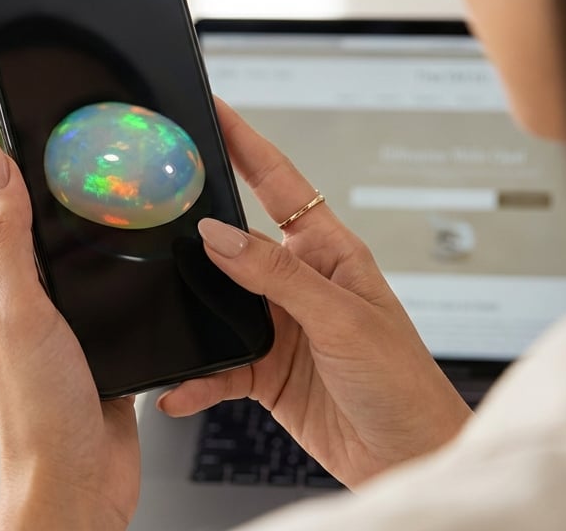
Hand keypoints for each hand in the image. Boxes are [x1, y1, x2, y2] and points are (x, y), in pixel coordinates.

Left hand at [0, 142, 138, 530]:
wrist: (79, 484)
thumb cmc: (38, 410)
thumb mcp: (19, 310)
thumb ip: (6, 237)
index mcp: (5, 289)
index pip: (13, 213)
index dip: (31, 170)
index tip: (55, 126)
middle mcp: (36, 307)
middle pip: (60, 235)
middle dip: (82, 196)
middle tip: (116, 152)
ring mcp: (74, 332)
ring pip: (98, 268)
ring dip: (116, 239)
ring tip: (146, 196)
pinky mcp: (110, 354)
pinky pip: (128, 305)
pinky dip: (143, 285)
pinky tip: (166, 267)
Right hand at [156, 99, 472, 487]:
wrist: (410, 456)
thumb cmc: (403, 383)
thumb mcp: (341, 318)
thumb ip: (277, 276)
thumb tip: (219, 235)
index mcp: (330, 252)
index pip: (279, 183)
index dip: (246, 142)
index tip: (212, 108)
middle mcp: (301, 283)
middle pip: (235, 240)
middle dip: (195, 226)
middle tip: (156, 202)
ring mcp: (280, 327)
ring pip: (217, 303)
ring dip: (189, 312)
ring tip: (158, 306)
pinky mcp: (265, 372)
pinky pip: (217, 365)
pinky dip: (195, 378)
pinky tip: (178, 389)